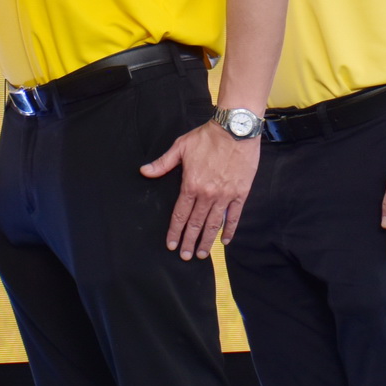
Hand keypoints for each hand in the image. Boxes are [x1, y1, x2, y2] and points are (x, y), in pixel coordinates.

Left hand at [142, 120, 260, 259]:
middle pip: (196, 224)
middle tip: (185, 256)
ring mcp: (225, 195)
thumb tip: (144, 171)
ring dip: (207, 241)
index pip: (180, 215)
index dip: (175, 231)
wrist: (236, 129)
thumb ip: (163, 163)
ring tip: (201, 254)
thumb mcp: (181, 147)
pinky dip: (230, 229)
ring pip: (214, 224)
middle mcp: (208, 194)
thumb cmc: (208, 136)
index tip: (171, 245)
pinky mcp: (240, 193)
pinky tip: (225, 240)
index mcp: (191, 185)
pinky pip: (234, 216)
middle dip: (189, 241)